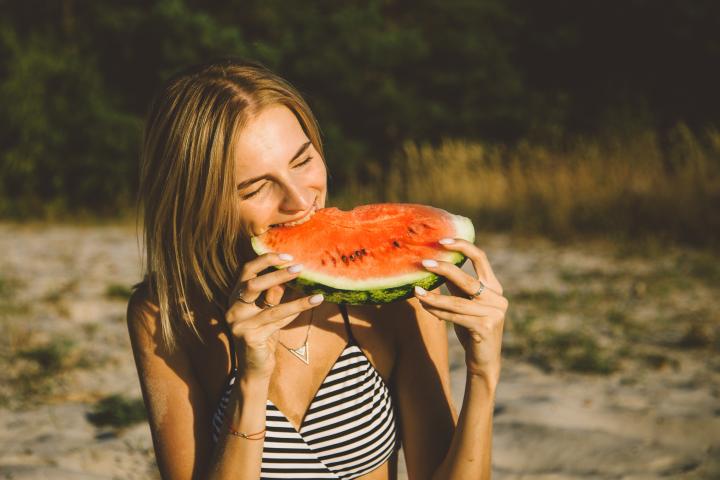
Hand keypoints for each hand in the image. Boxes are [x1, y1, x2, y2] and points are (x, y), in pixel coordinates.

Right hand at [226, 253, 322, 379]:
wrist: (255, 368)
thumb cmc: (264, 336)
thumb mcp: (269, 311)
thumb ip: (274, 294)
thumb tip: (290, 271)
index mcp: (235, 297)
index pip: (246, 270)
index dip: (266, 259)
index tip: (287, 255)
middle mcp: (232, 308)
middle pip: (253, 283)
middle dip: (278, 273)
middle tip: (300, 268)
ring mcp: (238, 323)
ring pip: (271, 305)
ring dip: (296, 298)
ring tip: (316, 294)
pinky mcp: (249, 337)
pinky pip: (277, 321)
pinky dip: (295, 312)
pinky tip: (311, 305)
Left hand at [413, 238, 507, 385]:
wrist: (484, 361)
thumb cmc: (471, 328)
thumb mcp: (464, 303)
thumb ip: (456, 285)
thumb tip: (435, 264)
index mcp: (494, 287)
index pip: (481, 258)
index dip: (462, 246)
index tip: (441, 240)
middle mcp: (498, 298)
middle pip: (467, 278)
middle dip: (443, 268)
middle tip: (423, 263)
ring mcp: (494, 313)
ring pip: (457, 301)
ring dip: (434, 296)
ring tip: (416, 291)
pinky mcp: (485, 328)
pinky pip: (455, 316)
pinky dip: (438, 311)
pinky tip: (425, 306)